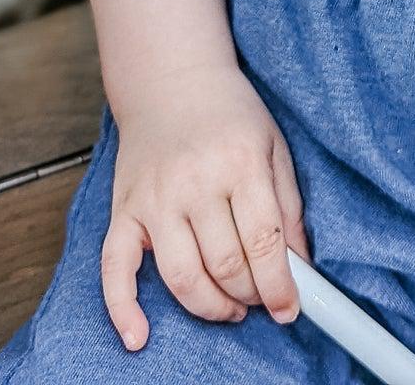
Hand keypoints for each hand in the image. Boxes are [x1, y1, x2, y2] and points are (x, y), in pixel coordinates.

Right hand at [101, 64, 312, 350]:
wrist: (172, 78)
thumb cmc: (229, 113)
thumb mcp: (272, 146)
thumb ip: (288, 206)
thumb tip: (299, 267)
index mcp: (238, 163)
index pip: (262, 242)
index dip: (279, 286)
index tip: (290, 309)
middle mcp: (194, 182)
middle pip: (225, 265)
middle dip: (250, 295)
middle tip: (260, 298)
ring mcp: (155, 198)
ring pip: (182, 277)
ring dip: (211, 307)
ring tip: (231, 307)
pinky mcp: (124, 209)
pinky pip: (115, 268)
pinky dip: (123, 309)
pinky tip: (139, 336)